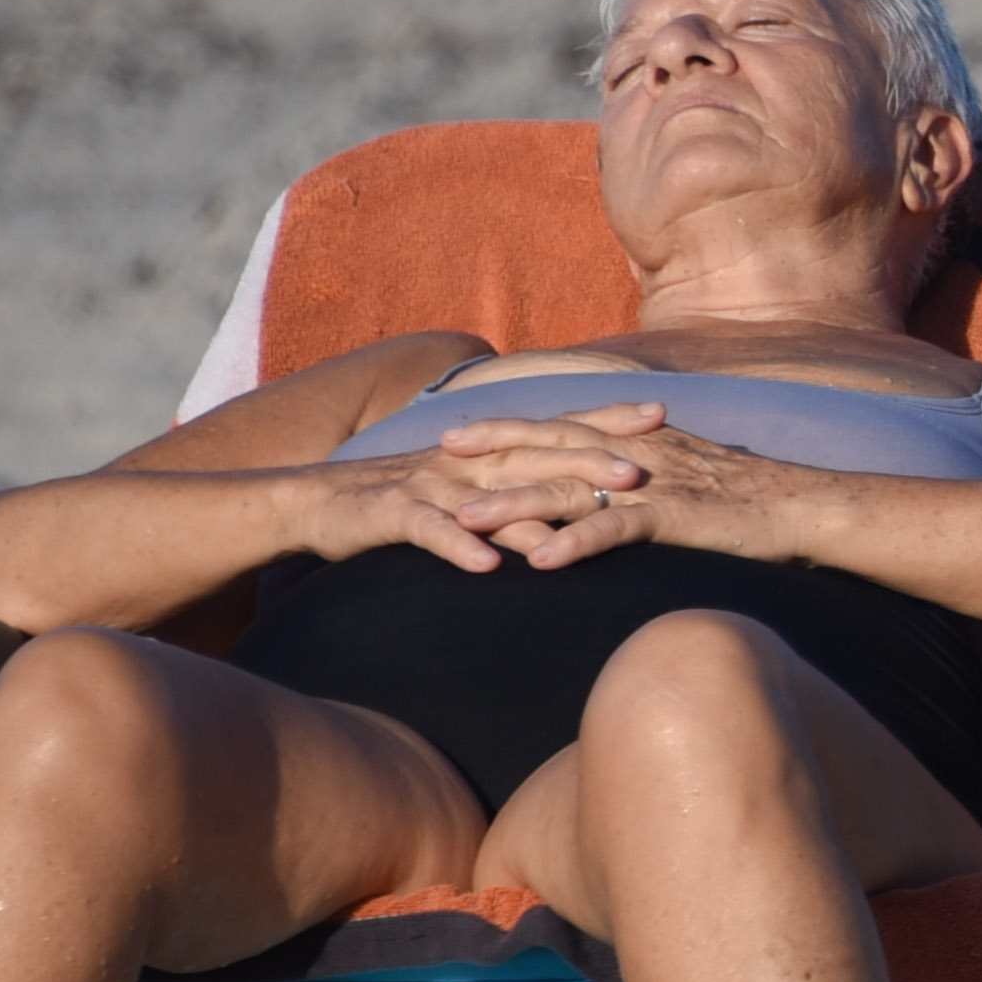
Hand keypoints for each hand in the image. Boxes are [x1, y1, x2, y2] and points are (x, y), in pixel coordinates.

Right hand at [301, 424, 632, 575]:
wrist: (318, 503)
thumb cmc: (404, 502)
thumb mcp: (469, 492)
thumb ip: (520, 495)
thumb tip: (582, 511)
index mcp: (491, 452)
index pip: (559, 427)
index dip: (608, 418)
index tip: (663, 414)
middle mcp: (470, 461)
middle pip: (538, 456)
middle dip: (591, 460)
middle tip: (642, 470)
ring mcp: (434, 487)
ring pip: (494, 496)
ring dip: (539, 510)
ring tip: (583, 527)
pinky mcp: (396, 516)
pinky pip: (433, 532)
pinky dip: (461, 547)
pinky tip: (490, 566)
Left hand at [429, 406, 826, 572]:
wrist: (804, 504)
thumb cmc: (750, 497)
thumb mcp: (689, 474)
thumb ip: (645, 473)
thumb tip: (609, 485)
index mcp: (637, 440)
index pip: (560, 427)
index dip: (506, 428)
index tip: (456, 432)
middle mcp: (637, 453)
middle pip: (551, 447)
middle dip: (491, 452)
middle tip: (435, 457)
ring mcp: (654, 484)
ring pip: (569, 488)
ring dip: (514, 503)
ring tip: (462, 519)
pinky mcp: (675, 517)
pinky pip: (615, 530)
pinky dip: (575, 543)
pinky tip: (538, 561)